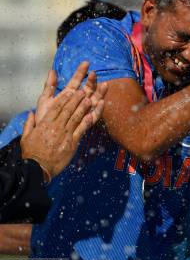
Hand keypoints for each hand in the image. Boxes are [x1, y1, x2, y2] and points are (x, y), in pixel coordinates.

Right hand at [20, 65, 105, 179]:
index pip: (56, 108)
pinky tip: (92, 115)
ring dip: (83, 107)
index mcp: (44, 124)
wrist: (37, 168)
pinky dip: (87, 121)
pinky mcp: (72, 143)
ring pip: (75, 117)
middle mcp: (55, 127)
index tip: (70, 90)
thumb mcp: (26, 137)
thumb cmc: (32, 153)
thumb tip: (31, 113)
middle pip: (67, 110)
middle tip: (83, 90)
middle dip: (76, 99)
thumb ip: (29, 123)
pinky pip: (81, 130)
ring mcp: (65, 135)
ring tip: (90, 98)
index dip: (64, 98)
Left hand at [35, 61, 106, 122]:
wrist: (44, 135)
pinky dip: (98, 109)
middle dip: (92, 81)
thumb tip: (52, 70)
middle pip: (88, 89)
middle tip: (93, 74)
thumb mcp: (44, 100)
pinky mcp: (86, 122)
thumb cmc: (44, 118)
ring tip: (104, 84)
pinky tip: (101, 102)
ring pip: (95, 100)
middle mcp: (78, 102)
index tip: (86, 63)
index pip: (76, 81)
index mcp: (68, 95)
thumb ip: (49, 86)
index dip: (81, 72)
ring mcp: (83, 111)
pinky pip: (94, 116)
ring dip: (100, 92)